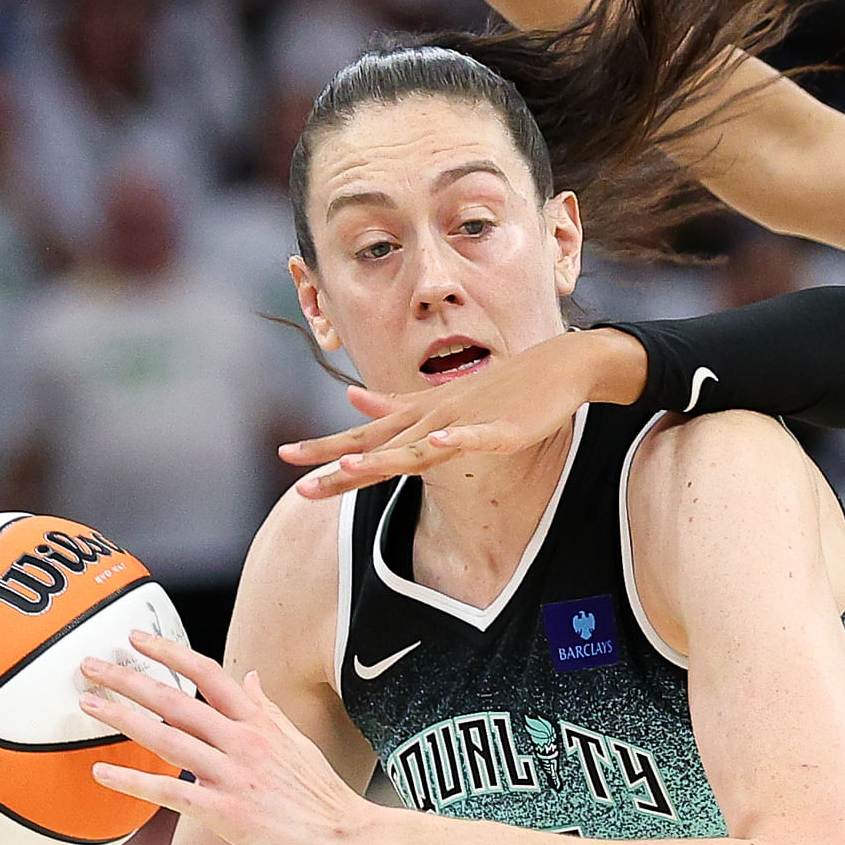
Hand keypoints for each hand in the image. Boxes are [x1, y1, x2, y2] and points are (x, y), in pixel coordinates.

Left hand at [79, 632, 372, 844]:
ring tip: (87, 705)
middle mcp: (245, 741)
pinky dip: (133, 781)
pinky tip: (101, 773)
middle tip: (89, 665)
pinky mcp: (227, 812)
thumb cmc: (323, 797)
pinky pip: (170, 791)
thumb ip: (268, 710)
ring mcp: (235, 775)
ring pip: (168, 738)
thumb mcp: (298, 743)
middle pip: (177, 699)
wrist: (349, 840)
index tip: (135, 639)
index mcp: (260, 722)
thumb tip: (253, 677)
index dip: (169, 652)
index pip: (209, 673)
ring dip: (122, 719)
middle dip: (130, 679)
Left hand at [280, 330, 646, 498]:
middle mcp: (434, 417)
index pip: (365, 436)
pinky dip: (459, 440)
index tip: (287, 458)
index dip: (326, 448)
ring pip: (419, 445)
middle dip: (338, 462)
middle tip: (297, 478)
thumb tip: (351, 398)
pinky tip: (441, 442)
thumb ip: (396, 405)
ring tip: (352, 467)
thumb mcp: (442, 398)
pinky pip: (477, 438)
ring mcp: (466, 421)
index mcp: (420, 416)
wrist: (557, 366)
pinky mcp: (502, 429)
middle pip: (380, 446)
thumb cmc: (501, 387)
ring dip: (387, 456)